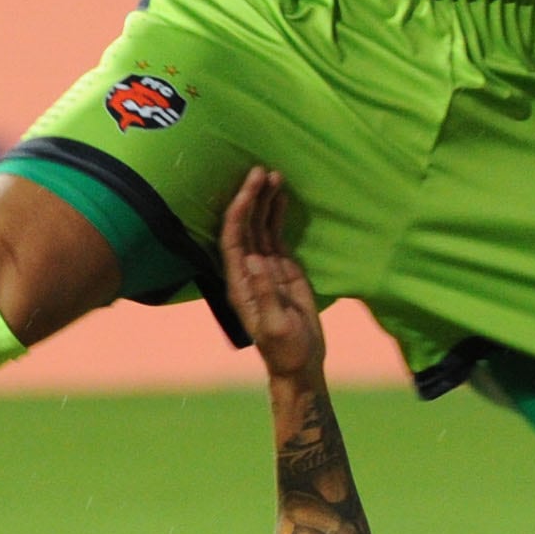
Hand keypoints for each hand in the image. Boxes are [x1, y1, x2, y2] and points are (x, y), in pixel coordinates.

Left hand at [219, 167, 323, 382]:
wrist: (300, 362)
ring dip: (264, 202)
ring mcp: (264, 268)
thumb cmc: (285, 350)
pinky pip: (276, 236)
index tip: (249, 187)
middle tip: (261, 170)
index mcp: (240, 282)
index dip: (239, 211)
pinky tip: (281, 196)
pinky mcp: (282, 269)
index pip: (233, 238)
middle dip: (251, 198)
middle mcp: (247, 271)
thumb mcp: (276, 326)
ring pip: (260, 228)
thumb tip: (256, 261)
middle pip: (245, 227)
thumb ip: (266, 294)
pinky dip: (277, 215)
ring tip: (273, 175)